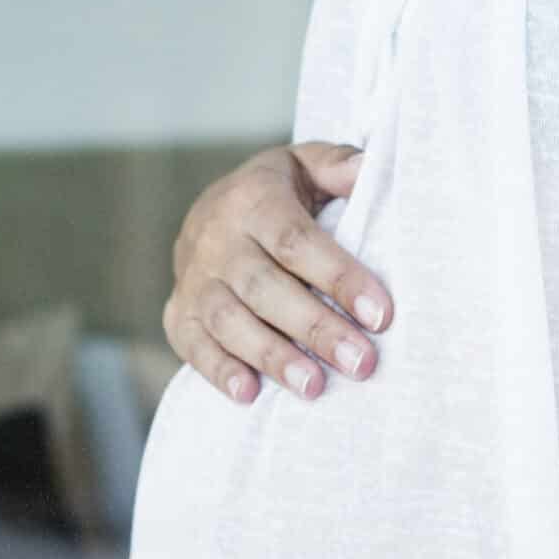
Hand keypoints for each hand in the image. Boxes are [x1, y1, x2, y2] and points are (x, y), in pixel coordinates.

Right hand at [162, 141, 392, 405]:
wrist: (213, 206)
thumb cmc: (280, 192)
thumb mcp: (306, 164)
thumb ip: (338, 164)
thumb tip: (368, 169)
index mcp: (254, 199)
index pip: (296, 241)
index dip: (338, 277)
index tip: (380, 314)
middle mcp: (217, 238)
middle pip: (264, 288)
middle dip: (315, 328)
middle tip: (360, 362)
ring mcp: (193, 278)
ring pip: (228, 320)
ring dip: (272, 356)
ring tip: (315, 387)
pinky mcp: (178, 313)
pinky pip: (193, 344)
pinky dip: (218, 370)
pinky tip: (250, 394)